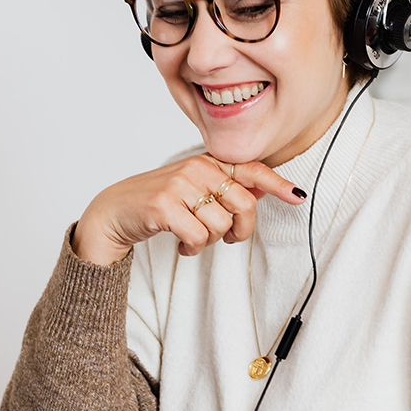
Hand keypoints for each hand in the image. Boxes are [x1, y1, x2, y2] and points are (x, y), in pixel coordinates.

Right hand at [71, 155, 306, 264]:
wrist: (113, 212)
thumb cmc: (158, 203)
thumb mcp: (193, 190)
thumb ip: (226, 189)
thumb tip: (265, 190)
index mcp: (207, 162)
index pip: (250, 170)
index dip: (277, 184)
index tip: (297, 196)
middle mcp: (196, 168)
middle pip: (244, 205)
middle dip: (240, 230)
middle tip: (226, 238)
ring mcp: (179, 185)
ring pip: (222, 225)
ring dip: (210, 242)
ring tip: (192, 237)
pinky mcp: (165, 206)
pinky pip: (200, 237)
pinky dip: (193, 248)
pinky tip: (181, 244)